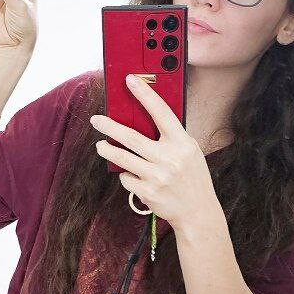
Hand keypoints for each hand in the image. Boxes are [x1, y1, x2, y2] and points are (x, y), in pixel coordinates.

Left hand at [89, 74, 217, 232]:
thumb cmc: (192, 178)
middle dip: (109, 126)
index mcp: (183, 143)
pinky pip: (126, 178)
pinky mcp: (148, 193)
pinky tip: (134, 176)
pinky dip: (126, 175)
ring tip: (101, 146)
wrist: (198, 213)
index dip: (145, 94)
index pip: (161, 112)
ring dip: (107, 149)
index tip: (130, 80)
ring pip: (122, 157)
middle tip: (96, 120)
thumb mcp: (189, 153)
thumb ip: (170, 138)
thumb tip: (141, 119)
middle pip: (131, 137)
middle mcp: (170, 158)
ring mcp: (158, 177)